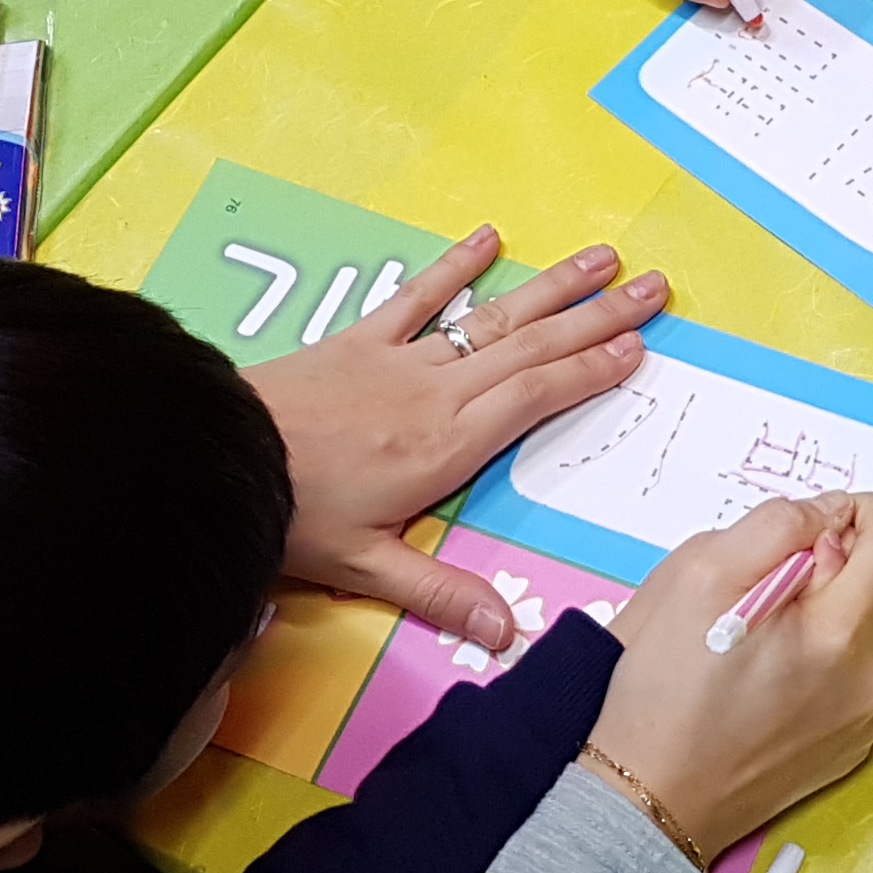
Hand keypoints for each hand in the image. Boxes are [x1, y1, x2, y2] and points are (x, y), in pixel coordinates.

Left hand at [243, 229, 664, 649]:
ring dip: (552, 287)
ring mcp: (400, 359)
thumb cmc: (293, 516)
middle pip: (533, 347)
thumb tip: (508, 633)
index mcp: (448, 447)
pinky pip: (418, 295)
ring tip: (603, 258)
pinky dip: (456, 266)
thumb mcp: (368, 567)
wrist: (219, 457)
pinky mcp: (360, 339)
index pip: (537, 399)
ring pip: (493, 315)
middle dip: (598, 319)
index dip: (591, 372)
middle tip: (653, 289)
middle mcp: (437, 394)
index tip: (639, 350)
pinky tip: (490, 238)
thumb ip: (442, 594)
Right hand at [586, 491, 872, 856]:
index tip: (817, 526)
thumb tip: (830, 513)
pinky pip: (866, 676)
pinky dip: (837, 655)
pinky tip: (778, 670)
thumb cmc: (664, 688)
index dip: (861, 513)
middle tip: (785, 575)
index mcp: (841, 633)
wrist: (650, 797)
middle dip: (854, 561)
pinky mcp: (853, 746)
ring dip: (845, 608)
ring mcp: (867, 718)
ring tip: (775, 625)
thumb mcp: (699, 574)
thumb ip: (777, 526)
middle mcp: (871, 678)